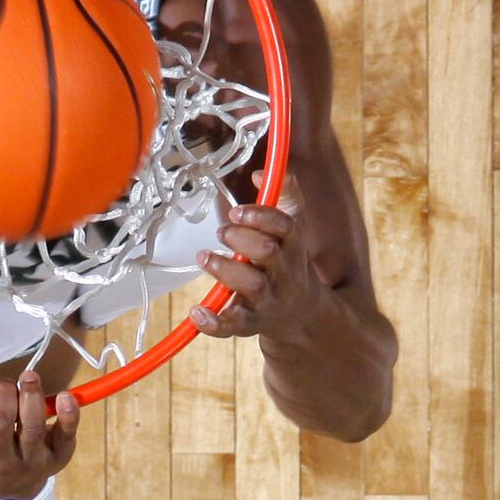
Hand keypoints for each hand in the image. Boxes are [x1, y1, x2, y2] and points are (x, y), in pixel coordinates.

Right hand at [0, 371, 80, 499]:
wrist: (10, 487)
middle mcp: (0, 463)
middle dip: (2, 393)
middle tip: (3, 384)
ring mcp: (31, 462)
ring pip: (32, 428)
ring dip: (30, 395)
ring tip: (28, 377)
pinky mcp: (58, 456)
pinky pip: (66, 435)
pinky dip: (68, 413)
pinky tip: (64, 396)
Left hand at [187, 170, 321, 341]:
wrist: (301, 312)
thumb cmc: (287, 261)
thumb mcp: (292, 227)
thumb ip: (283, 195)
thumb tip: (259, 174)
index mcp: (292, 245)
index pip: (286, 227)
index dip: (261, 216)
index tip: (237, 210)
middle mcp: (282, 272)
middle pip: (268, 253)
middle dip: (242, 239)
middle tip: (222, 231)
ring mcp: (268, 298)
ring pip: (251, 285)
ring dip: (225, 269)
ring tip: (204, 256)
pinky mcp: (251, 322)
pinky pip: (234, 325)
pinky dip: (215, 322)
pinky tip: (197, 312)